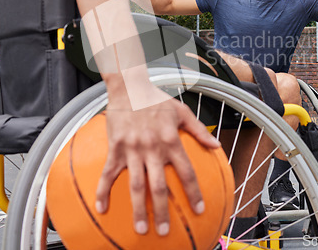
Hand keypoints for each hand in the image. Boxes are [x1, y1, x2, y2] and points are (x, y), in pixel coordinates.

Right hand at [95, 81, 219, 236]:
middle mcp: (153, 148)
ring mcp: (132, 150)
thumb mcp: (181, 111)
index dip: (194, 192)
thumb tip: (216, 145)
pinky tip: (101, 208)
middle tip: (165, 231)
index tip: (199, 209)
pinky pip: (108, 174)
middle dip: (163, 211)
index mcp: (171, 140)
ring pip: (136, 185)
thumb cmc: (156, 98)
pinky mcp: (115, 148)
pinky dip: (103, 192)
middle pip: (159, 186)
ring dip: (138, 209)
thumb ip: (199, 130)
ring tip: (141, 229)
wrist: (129, 87)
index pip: (186, 172)